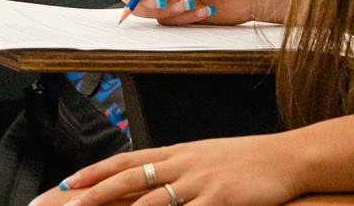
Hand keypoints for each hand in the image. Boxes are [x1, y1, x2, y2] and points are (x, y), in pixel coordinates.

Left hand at [45, 135, 303, 205]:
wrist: (286, 158)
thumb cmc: (246, 161)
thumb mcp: (204, 158)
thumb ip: (175, 169)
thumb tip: (147, 180)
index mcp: (177, 153)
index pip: (125, 160)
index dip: (94, 172)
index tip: (67, 183)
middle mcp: (183, 164)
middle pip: (128, 178)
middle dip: (93, 193)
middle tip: (67, 205)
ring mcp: (200, 182)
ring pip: (151, 201)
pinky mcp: (220, 199)